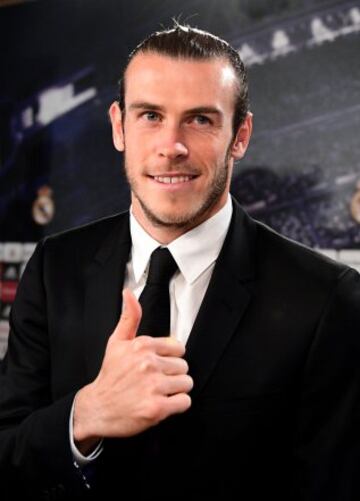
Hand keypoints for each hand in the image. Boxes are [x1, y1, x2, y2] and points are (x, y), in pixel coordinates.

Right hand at [73, 288, 192, 450]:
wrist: (97, 408)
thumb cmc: (110, 376)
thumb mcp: (116, 342)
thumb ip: (129, 317)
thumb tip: (128, 293)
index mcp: (142, 346)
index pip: (178, 348)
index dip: (170, 358)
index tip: (159, 365)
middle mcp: (148, 364)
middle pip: (184, 366)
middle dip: (173, 374)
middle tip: (156, 381)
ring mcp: (153, 386)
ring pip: (186, 383)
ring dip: (176, 390)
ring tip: (159, 392)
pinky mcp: (157, 408)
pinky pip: (185, 401)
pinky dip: (177, 404)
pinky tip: (163, 403)